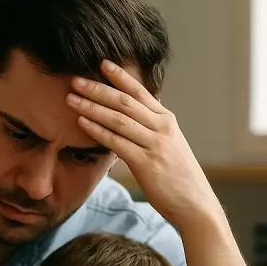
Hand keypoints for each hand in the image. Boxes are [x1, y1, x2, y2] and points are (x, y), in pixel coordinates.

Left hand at [66, 60, 222, 229]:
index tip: (103, 63)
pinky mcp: (146, 163)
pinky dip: (98, 130)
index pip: (141, 91)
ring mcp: (155, 144)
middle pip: (125, 102)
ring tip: (71, 99)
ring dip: (92, 107)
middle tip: (75, 80)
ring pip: (119, 119)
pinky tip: (82, 123)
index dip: (121, 76)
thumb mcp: (167, 144)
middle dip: (98, 89)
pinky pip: (117, 142)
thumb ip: (149, 128)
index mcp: (166, 119)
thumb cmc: (176, 175)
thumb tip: (129, 116)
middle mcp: (162, 127)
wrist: (194, 202)